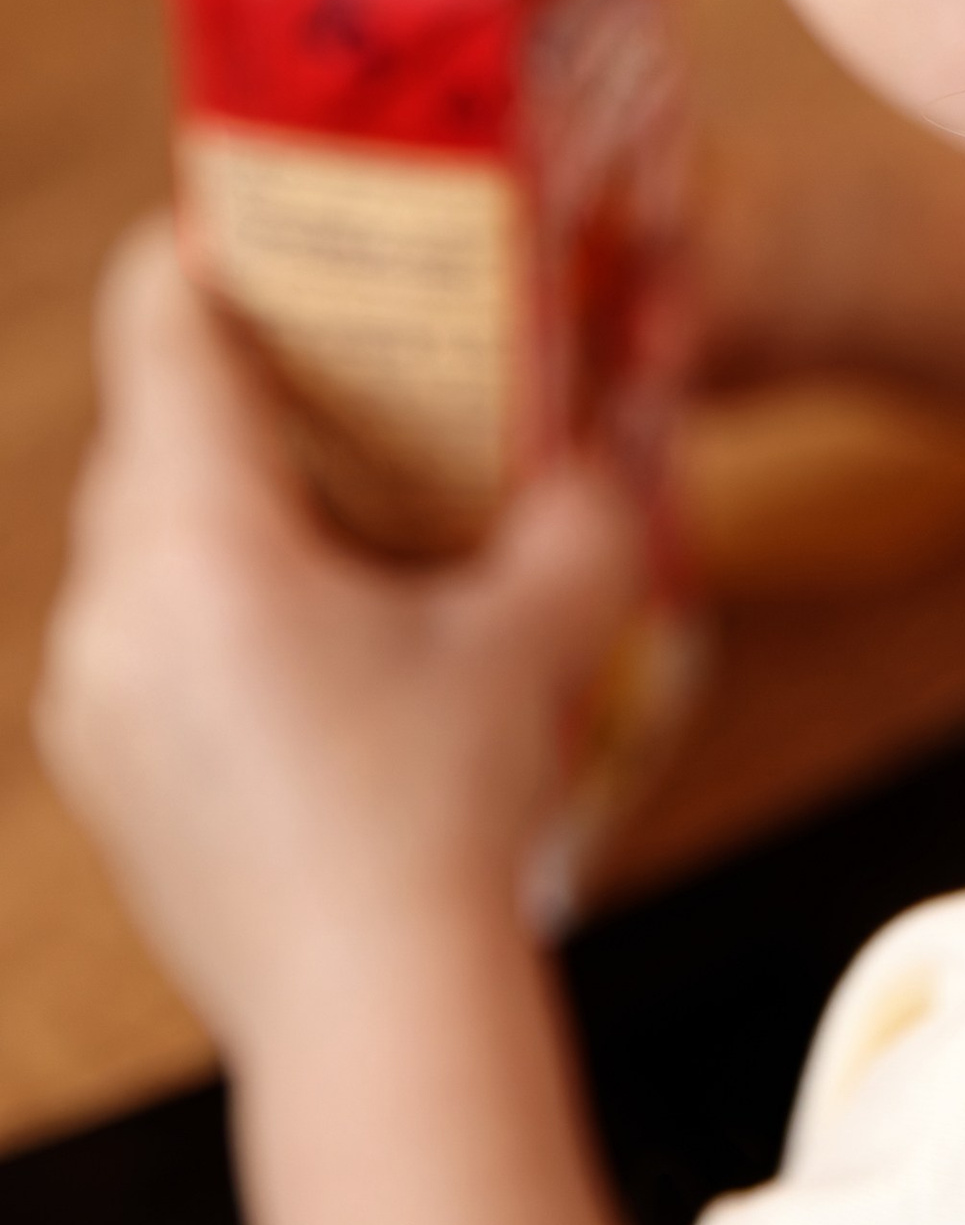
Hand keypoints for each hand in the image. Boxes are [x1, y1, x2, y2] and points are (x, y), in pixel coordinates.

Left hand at [39, 220, 642, 1065]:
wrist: (369, 1011)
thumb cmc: (449, 808)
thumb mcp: (541, 628)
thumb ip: (580, 504)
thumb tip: (615, 430)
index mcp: (205, 540)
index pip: (163, 324)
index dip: (209, 246)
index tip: (268, 213)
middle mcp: (115, 600)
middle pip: (152, 424)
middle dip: (243, 379)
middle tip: (347, 352)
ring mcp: (89, 688)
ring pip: (139, 527)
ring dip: (224, 492)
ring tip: (335, 496)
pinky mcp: (97, 757)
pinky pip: (136, 621)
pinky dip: (205, 591)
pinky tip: (306, 625)